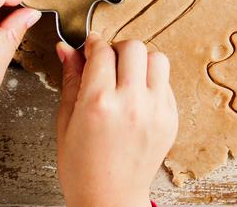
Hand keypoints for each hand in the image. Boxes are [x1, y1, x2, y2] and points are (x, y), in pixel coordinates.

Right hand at [55, 35, 177, 206]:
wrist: (110, 198)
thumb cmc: (82, 167)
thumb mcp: (66, 121)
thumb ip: (71, 80)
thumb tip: (67, 49)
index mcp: (99, 103)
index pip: (101, 51)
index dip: (92, 44)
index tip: (89, 47)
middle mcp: (132, 103)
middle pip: (133, 47)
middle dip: (117, 49)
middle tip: (107, 63)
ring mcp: (156, 111)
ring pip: (157, 59)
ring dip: (140, 62)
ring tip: (126, 78)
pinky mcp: (171, 119)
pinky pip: (166, 83)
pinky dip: (151, 82)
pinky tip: (136, 98)